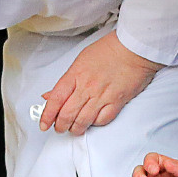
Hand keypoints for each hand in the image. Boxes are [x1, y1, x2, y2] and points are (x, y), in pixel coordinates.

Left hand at [40, 30, 162, 134]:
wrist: (133, 48)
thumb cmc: (109, 50)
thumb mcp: (80, 61)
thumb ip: (66, 81)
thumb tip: (51, 95)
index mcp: (75, 75)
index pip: (55, 100)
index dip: (47, 115)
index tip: (44, 123)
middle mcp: (87, 87)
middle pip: (67, 114)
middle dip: (60, 126)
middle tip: (59, 128)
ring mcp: (102, 95)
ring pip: (83, 121)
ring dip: (75, 129)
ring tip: (73, 129)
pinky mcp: (117, 101)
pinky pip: (102, 120)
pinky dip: (94, 124)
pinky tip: (91, 122)